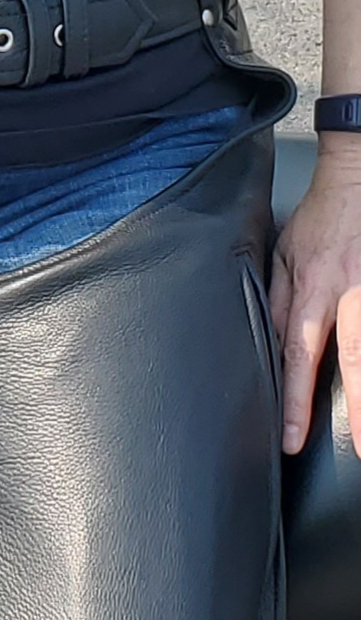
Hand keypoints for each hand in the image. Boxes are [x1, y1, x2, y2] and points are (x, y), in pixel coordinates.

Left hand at [271, 140, 360, 453]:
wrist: (356, 181)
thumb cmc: (320, 219)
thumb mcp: (281, 254)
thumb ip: (277, 298)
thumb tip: (267, 339)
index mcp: (312, 289)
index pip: (298, 356)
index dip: (295, 401)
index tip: (292, 438)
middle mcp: (348, 296)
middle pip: (355, 362)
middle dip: (358, 412)